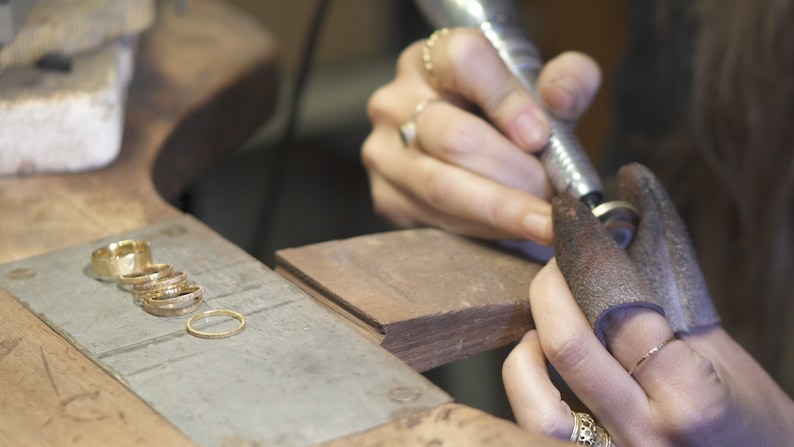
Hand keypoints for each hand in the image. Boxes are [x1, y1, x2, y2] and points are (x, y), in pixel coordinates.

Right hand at [362, 27, 600, 244]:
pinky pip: (437, 220)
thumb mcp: (544, 91)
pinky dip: (484, 231)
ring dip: (504, 210)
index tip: (539, 136)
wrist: (478, 160)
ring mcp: (385, 152)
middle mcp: (396, 101)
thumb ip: (568, 80)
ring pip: (444, 186)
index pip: (464, 61)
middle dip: (515, 172)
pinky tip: (513, 230)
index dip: (506, 99)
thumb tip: (560, 99)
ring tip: (545, 222)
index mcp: (432, 59)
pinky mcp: (387, 197)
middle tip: (554, 192)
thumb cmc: (510, 120)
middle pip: (455, 136)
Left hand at [503, 164, 793, 444]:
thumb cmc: (749, 418)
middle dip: (551, 287)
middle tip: (556, 262)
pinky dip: (527, 386)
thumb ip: (665, 307)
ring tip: (544, 318)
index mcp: (688, 397)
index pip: (622, 313)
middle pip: (570, 345)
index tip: (580, 230)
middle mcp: (644, 431)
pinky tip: (537, 359)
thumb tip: (617, 248)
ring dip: (529, 345)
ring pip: (536, 400)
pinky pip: (539, 429)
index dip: (593, 260)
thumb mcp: (723, 355)